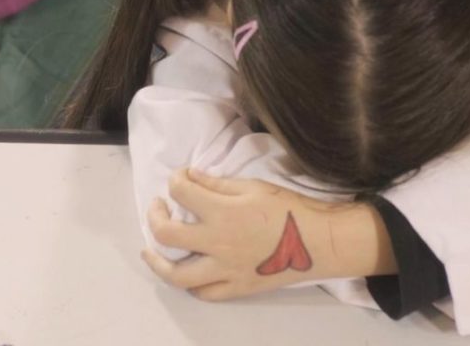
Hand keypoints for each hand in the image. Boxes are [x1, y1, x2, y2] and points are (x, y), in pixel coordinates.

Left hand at [141, 169, 394, 300]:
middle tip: (159, 207)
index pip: (181, 191)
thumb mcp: (254, 186)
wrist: (319, 241)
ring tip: (150, 252)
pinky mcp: (236, 288)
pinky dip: (191, 284)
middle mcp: (216, 243)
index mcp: (222, 212)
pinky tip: (188, 273)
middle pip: (166, 234)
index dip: (176, 179)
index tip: (181, 176)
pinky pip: (204, 293)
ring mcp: (225, 270)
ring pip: (177, 275)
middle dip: (155, 216)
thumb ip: (217, 184)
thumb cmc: (290, 208)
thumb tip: (190, 177)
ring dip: (158, 262)